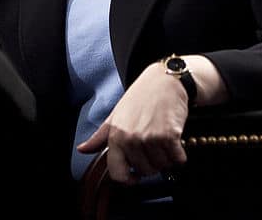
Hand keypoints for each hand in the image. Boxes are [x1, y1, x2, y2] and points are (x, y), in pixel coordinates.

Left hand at [76, 61, 188, 183]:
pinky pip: (177, 159)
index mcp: (116, 137)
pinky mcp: (169, 135)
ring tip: (163, 140)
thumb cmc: (140, 97)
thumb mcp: (116, 115)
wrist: (164, 80)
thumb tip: (82, 149)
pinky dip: (179, 153)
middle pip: (145, 171)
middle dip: (151, 163)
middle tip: (153, 146)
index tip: (135, 177)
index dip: (128, 179)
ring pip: (162, 166)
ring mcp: (150, 137)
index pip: (118, 173)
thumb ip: (100, 137)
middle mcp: (131, 139)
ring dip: (166, 157)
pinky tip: (174, 140)